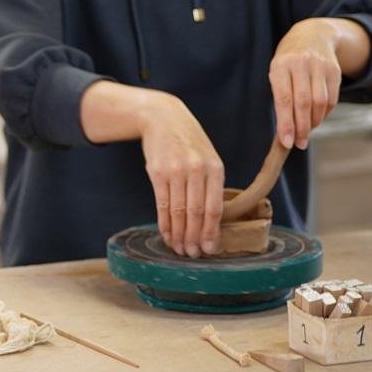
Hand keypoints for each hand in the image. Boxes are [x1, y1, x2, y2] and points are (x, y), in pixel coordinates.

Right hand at [139, 93, 224, 257]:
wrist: (163, 117)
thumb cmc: (189, 141)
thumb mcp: (208, 157)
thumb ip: (211, 184)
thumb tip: (211, 220)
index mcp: (214, 168)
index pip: (214, 207)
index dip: (211, 231)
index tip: (209, 248)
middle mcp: (196, 170)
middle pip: (196, 212)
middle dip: (194, 237)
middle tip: (193, 254)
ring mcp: (175, 171)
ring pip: (178, 211)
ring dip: (178, 234)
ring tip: (179, 249)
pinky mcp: (156, 172)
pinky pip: (162, 203)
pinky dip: (164, 222)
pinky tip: (166, 233)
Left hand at [270, 19, 342, 150]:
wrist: (312, 35)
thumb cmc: (288, 61)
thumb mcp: (277, 72)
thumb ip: (281, 96)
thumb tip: (286, 130)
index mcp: (280, 66)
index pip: (284, 99)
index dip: (285, 123)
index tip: (286, 142)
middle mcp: (301, 64)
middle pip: (303, 103)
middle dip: (301, 127)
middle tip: (299, 143)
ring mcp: (320, 66)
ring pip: (320, 102)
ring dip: (314, 122)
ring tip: (307, 131)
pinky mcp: (335, 71)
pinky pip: (331, 98)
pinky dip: (324, 113)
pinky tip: (317, 118)